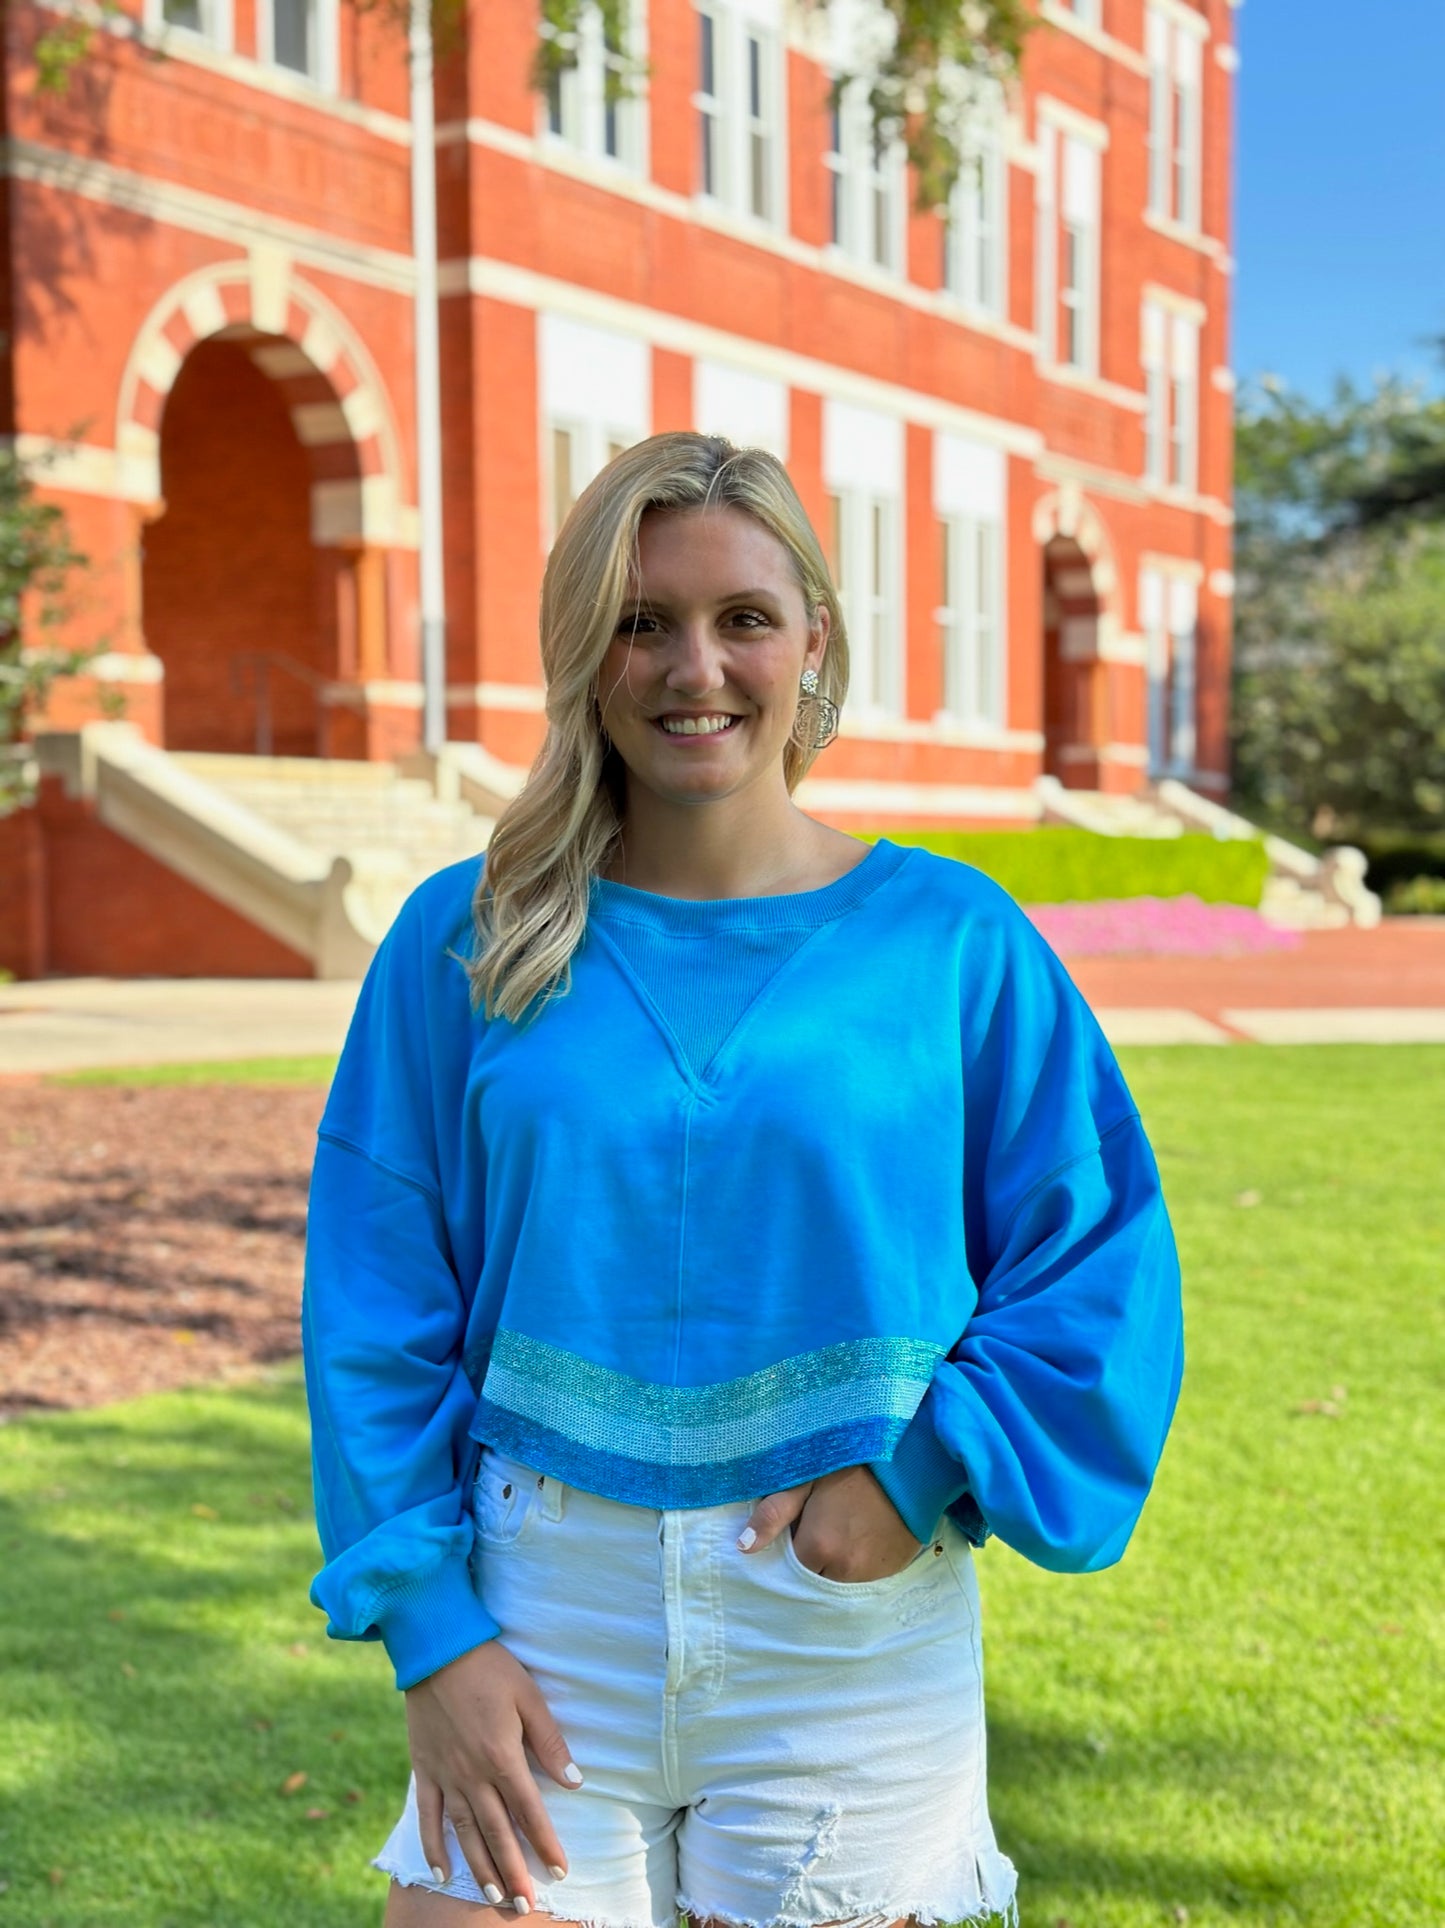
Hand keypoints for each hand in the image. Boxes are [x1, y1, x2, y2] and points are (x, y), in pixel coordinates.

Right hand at [404, 1639, 582, 1906]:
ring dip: (480, 1868)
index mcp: (502, 1757)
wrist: (436, 1648)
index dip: (546, 1844)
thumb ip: (550, 1742)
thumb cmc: (489, 1667)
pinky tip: (441, 1873)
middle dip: (514, 1873)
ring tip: (494, 1898)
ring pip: (465, 1833)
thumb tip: (576, 1781)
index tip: (560, 1871)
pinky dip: (433, 1846)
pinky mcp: (424, 1770)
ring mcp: (445, 1776)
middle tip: (525, 1906)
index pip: (529, 1811)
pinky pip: (428, 1816)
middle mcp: (472, 1775)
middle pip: (496, 1833)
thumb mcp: (529, 1697)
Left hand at [738, 1464, 922, 1580]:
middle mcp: (844, 1569)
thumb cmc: (853, 1463)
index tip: (797, 1527)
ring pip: (840, 1582)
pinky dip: (858, 1565)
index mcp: (818, 1547)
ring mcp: (872, 1573)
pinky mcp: (894, 1570)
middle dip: (811, 1560)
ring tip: (841, 1529)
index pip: (789, 1569)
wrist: (910, 1459)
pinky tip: (861, 1535)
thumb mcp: (807, 1479)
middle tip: (819, 1526)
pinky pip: (866, 1578)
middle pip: (815, 1579)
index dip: (790, 1548)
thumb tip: (742, 1547)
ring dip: (834, 1565)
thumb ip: (774, 1513)